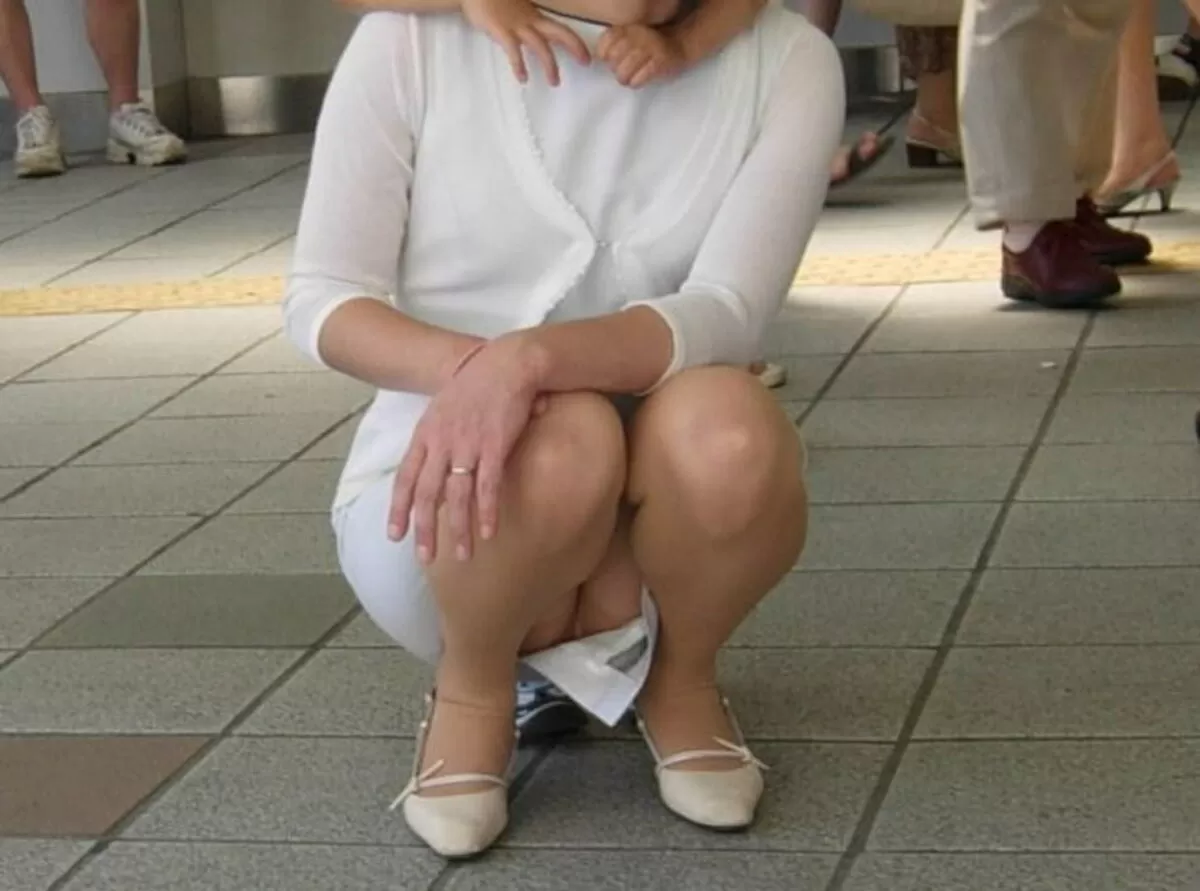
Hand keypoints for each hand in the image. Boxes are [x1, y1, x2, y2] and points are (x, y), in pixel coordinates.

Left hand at [389, 335, 544, 563]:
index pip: (405, 477)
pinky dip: (486, 511)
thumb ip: (439, 440)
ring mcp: (467, 444)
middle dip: (424, 529)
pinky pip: (487, 485)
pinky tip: (487, 532)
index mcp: (426, 433)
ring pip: (456, 496)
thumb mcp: (446, 410)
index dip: (399, 508)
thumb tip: (442, 473)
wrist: (508, 363)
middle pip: (427, 494)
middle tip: (425, 557)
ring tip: (461, 554)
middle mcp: (442, 442)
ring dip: (458, 529)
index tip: (394, 535)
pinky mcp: (495, 445)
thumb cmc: (479, 385)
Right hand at [462, 0, 590, 85]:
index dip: (576, 40)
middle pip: (559, 32)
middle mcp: (530, 20)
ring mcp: (516, 25)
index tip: (587, 55)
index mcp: (534, 15)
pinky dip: (519, 65)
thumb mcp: (514, 8)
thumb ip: (524, 19)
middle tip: (586, 63)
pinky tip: (523, 79)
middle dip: (575, 47)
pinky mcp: (501, 30)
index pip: (560, 27)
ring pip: (540, 45)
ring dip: (550, 65)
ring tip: (554, 83)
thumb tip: (531, 34)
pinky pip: (514, 51)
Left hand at [597, 23, 685, 87]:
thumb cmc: (650, 45)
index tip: (609, 60)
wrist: (680, 44)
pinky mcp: (659, 63)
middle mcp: (637, 35)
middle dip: (615, 69)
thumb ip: (615, 42)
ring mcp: (649, 49)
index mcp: (628, 27)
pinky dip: (635, 83)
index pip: (606, 42)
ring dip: (624, 79)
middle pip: (613, 60)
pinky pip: (638, 80)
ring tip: (629, 78)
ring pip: (623, 72)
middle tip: (622, 70)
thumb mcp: (632, 36)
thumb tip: (598, 58)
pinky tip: (638, 80)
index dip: (604, 55)